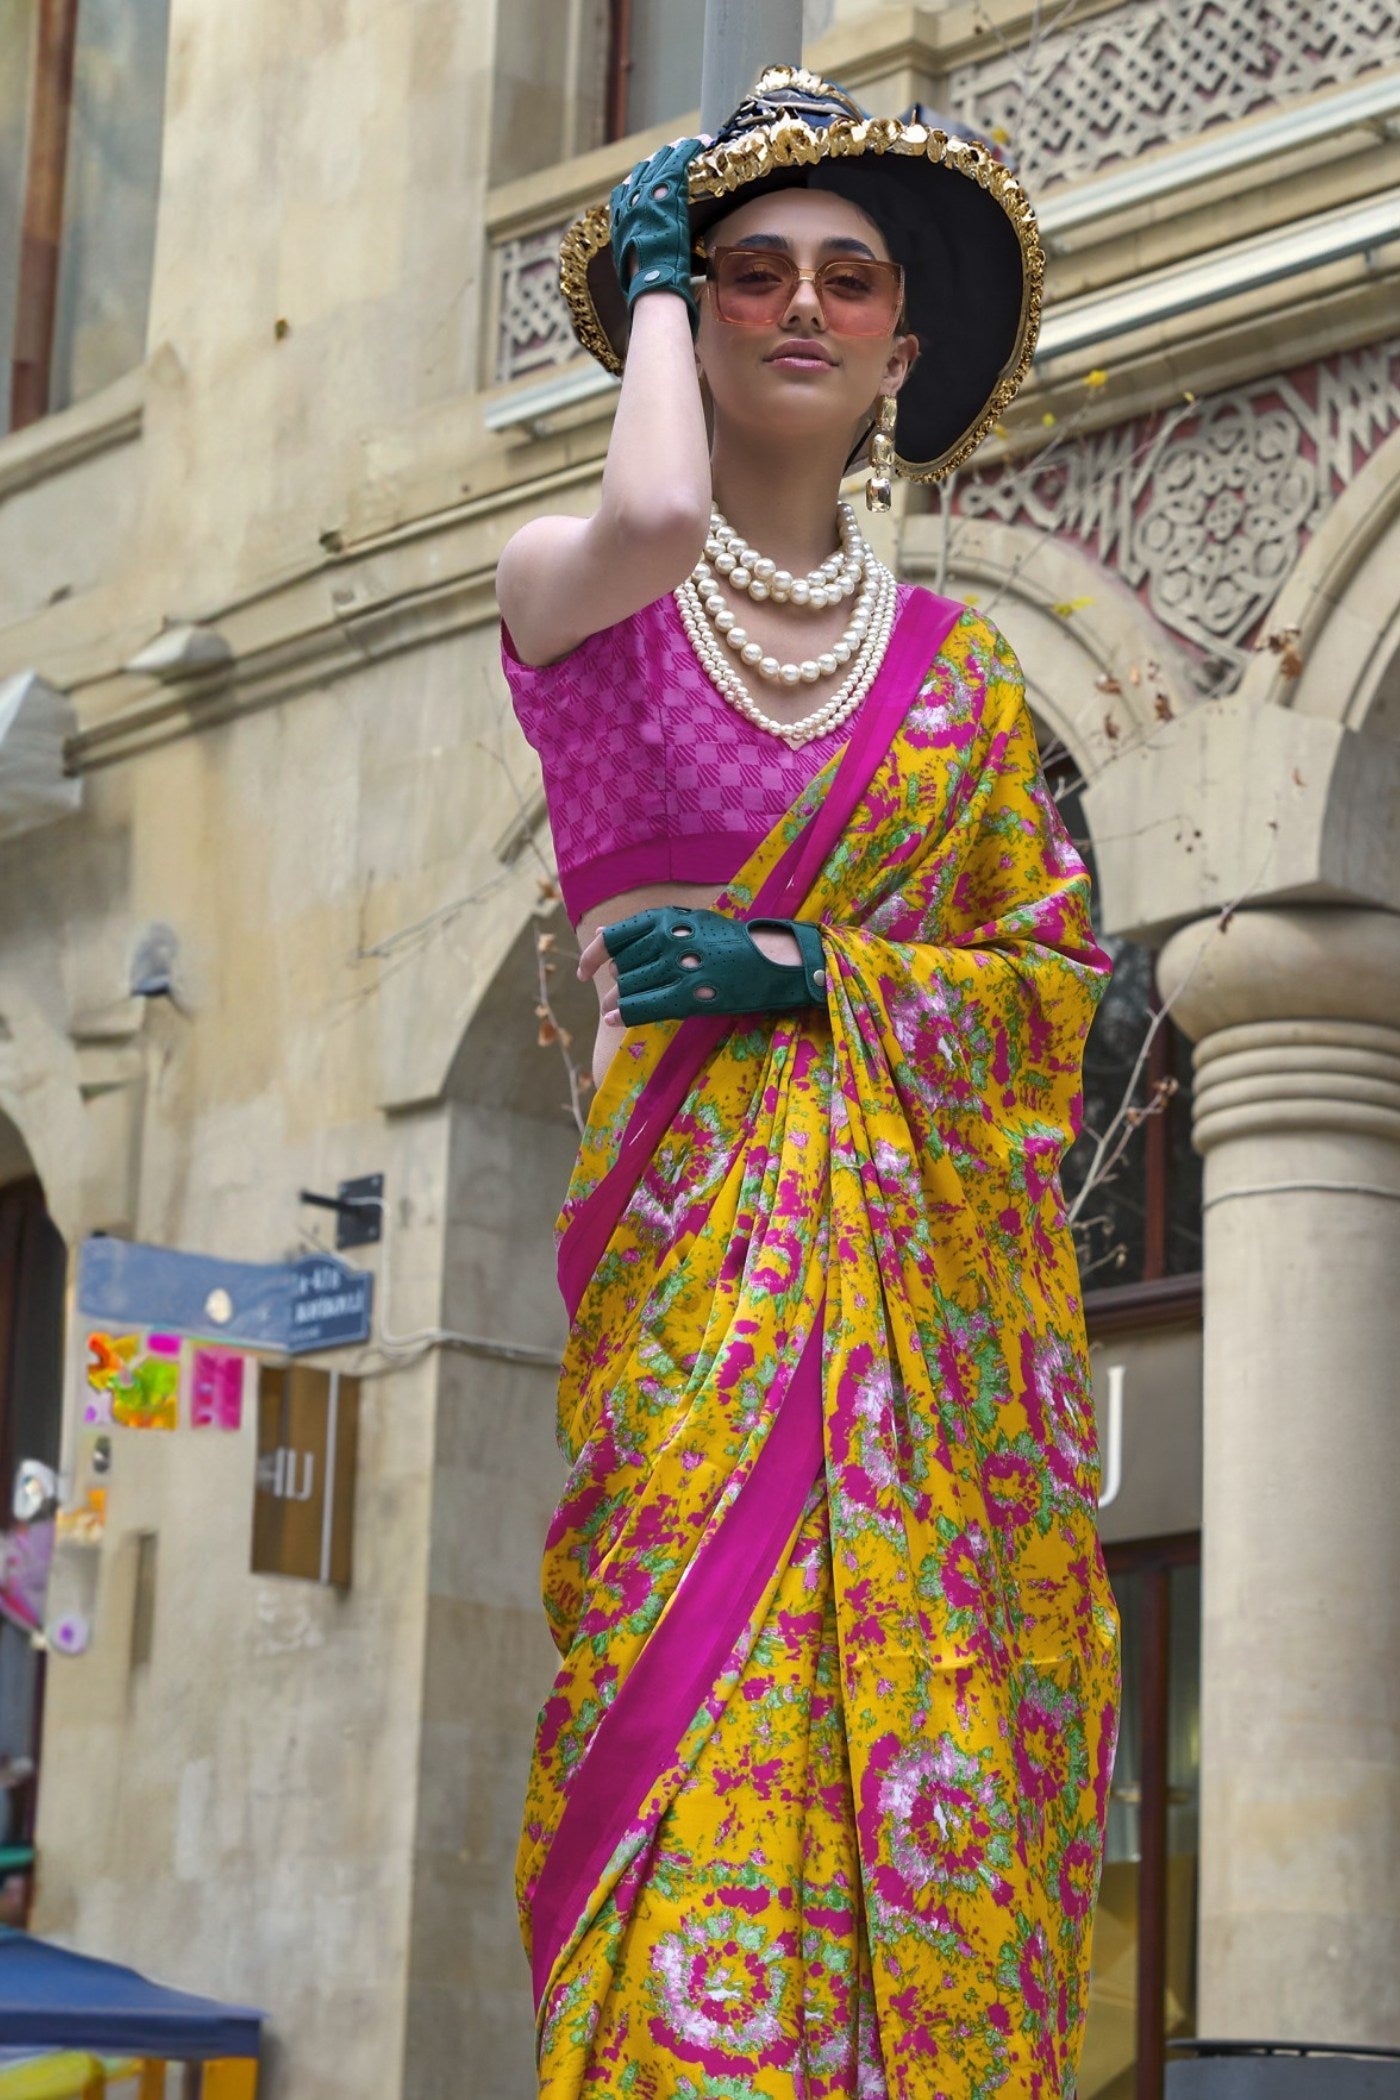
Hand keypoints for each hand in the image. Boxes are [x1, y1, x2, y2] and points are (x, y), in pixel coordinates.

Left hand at [582, 906, 827, 1026]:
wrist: (771, 958)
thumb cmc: (727, 942)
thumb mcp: (685, 922)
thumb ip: (643, 929)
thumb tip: (599, 932)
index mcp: (665, 918)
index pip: (614, 937)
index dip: (593, 956)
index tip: (585, 972)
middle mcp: (668, 939)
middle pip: (622, 967)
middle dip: (613, 985)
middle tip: (610, 998)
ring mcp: (679, 967)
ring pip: (630, 988)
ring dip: (616, 1001)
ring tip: (613, 1009)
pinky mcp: (692, 994)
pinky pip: (646, 1006)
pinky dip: (626, 1014)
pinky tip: (615, 1020)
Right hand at [609, 137, 707, 331]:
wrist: (653, 290)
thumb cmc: (648, 294)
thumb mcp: (638, 276)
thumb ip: (643, 266)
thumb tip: (649, 279)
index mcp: (619, 224)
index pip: (627, 192)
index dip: (640, 179)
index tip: (650, 173)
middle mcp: (628, 206)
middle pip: (642, 172)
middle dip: (659, 159)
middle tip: (674, 149)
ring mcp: (646, 199)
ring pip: (660, 163)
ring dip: (676, 150)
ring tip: (691, 142)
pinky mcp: (665, 195)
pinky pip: (678, 163)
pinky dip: (689, 149)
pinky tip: (701, 140)